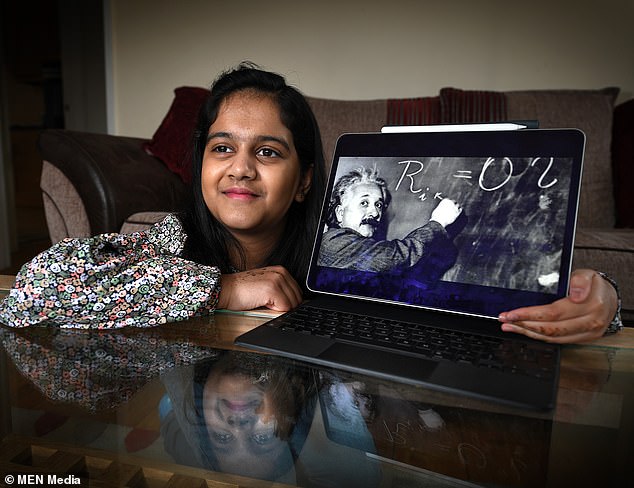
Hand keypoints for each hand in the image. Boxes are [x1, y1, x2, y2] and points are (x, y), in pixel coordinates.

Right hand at [217, 266, 302, 311]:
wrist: (226, 289)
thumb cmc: (242, 290)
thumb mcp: (265, 284)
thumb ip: (281, 288)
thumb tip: (294, 302)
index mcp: (281, 270)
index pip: (298, 291)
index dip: (288, 301)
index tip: (276, 302)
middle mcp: (281, 273)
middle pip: (297, 298)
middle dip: (285, 305)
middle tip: (268, 302)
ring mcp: (277, 280)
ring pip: (292, 304)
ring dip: (278, 308)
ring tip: (264, 301)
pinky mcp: (272, 290)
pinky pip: (284, 308)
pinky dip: (274, 310)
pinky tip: (262, 303)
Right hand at [430, 198, 461, 227]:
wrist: (439, 221)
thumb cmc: (437, 216)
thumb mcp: (438, 209)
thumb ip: (442, 207)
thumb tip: (444, 208)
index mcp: (445, 201)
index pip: (449, 200)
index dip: (449, 203)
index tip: (449, 205)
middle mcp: (451, 203)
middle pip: (454, 202)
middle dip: (453, 204)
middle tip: (453, 207)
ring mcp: (454, 207)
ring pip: (458, 205)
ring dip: (457, 207)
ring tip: (455, 210)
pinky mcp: (457, 212)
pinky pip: (460, 210)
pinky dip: (459, 211)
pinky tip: (458, 212)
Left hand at [498, 269, 617, 342]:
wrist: (609, 298)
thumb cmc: (594, 285)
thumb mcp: (588, 274)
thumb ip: (580, 281)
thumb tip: (576, 295)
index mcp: (591, 305)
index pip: (554, 313)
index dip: (530, 314)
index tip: (511, 313)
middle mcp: (590, 322)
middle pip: (551, 328)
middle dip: (523, 324)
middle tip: (505, 319)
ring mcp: (587, 333)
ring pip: (553, 337)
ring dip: (528, 333)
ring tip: (510, 326)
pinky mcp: (583, 339)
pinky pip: (558, 341)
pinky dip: (539, 337)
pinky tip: (526, 331)